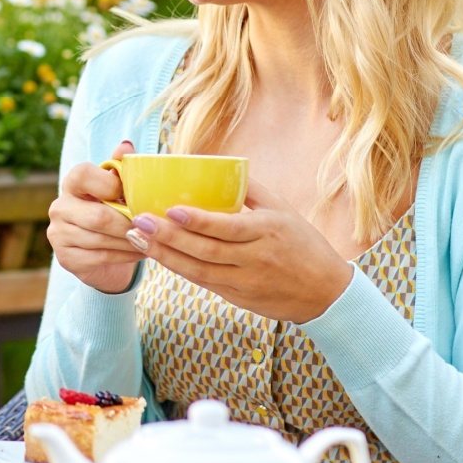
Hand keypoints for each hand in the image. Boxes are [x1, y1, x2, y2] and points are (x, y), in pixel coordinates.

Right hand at [45, 140, 146, 293]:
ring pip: (101, 239)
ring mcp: (58, 234)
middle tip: (151, 227)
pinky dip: (125, 256)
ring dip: (131, 241)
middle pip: (97, 216)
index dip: (111, 185)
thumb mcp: (119, 189)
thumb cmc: (114, 212)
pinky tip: (141, 251)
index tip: (132, 196)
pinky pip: (100, 257)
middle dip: (129, 223)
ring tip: (152, 240)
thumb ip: (121, 168)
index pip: (84, 175)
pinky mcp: (65, 258)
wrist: (101, 253)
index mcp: (72, 183)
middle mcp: (59, 207)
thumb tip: (126, 146)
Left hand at [124, 178, 352, 322]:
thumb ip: (251, 189)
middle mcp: (255, 259)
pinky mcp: (238, 297)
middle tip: (139, 222)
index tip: (170, 210)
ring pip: (198, 270)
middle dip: (168, 237)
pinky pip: (203, 282)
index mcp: (268, 232)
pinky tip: (158, 256)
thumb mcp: (283, 209)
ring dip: (165, 255)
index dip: (198, 221)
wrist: (324, 292)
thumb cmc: (303, 243)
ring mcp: (245, 282)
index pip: (227, 228)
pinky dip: (179, 269)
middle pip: (205, 250)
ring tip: (138, 238)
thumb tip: (219, 164)